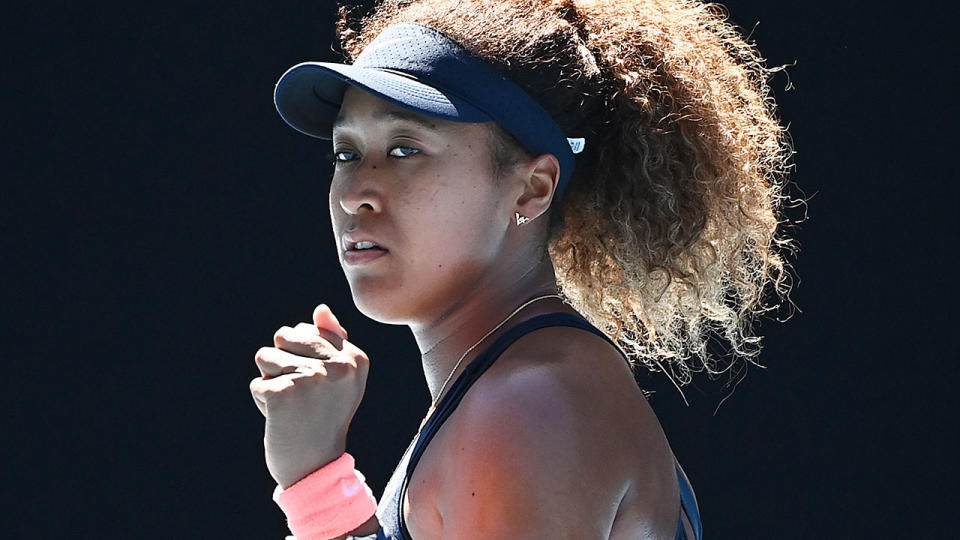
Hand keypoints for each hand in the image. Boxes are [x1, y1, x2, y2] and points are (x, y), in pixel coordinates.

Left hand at [249, 304, 369, 487]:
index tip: (320, 388)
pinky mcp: (285, 391)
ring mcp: (312, 377)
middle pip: (285, 336)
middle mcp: (338, 365)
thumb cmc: (323, 419)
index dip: (303, 357)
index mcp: (356, 358)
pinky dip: (262, 403)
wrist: (317, 467)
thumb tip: (321, 310)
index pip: (309, 330)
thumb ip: (332, 341)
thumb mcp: (339, 379)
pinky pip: (257, 384)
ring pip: (266, 357)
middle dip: (283, 363)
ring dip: (271, 382)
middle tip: (302, 396)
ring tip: (291, 406)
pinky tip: (281, 420)